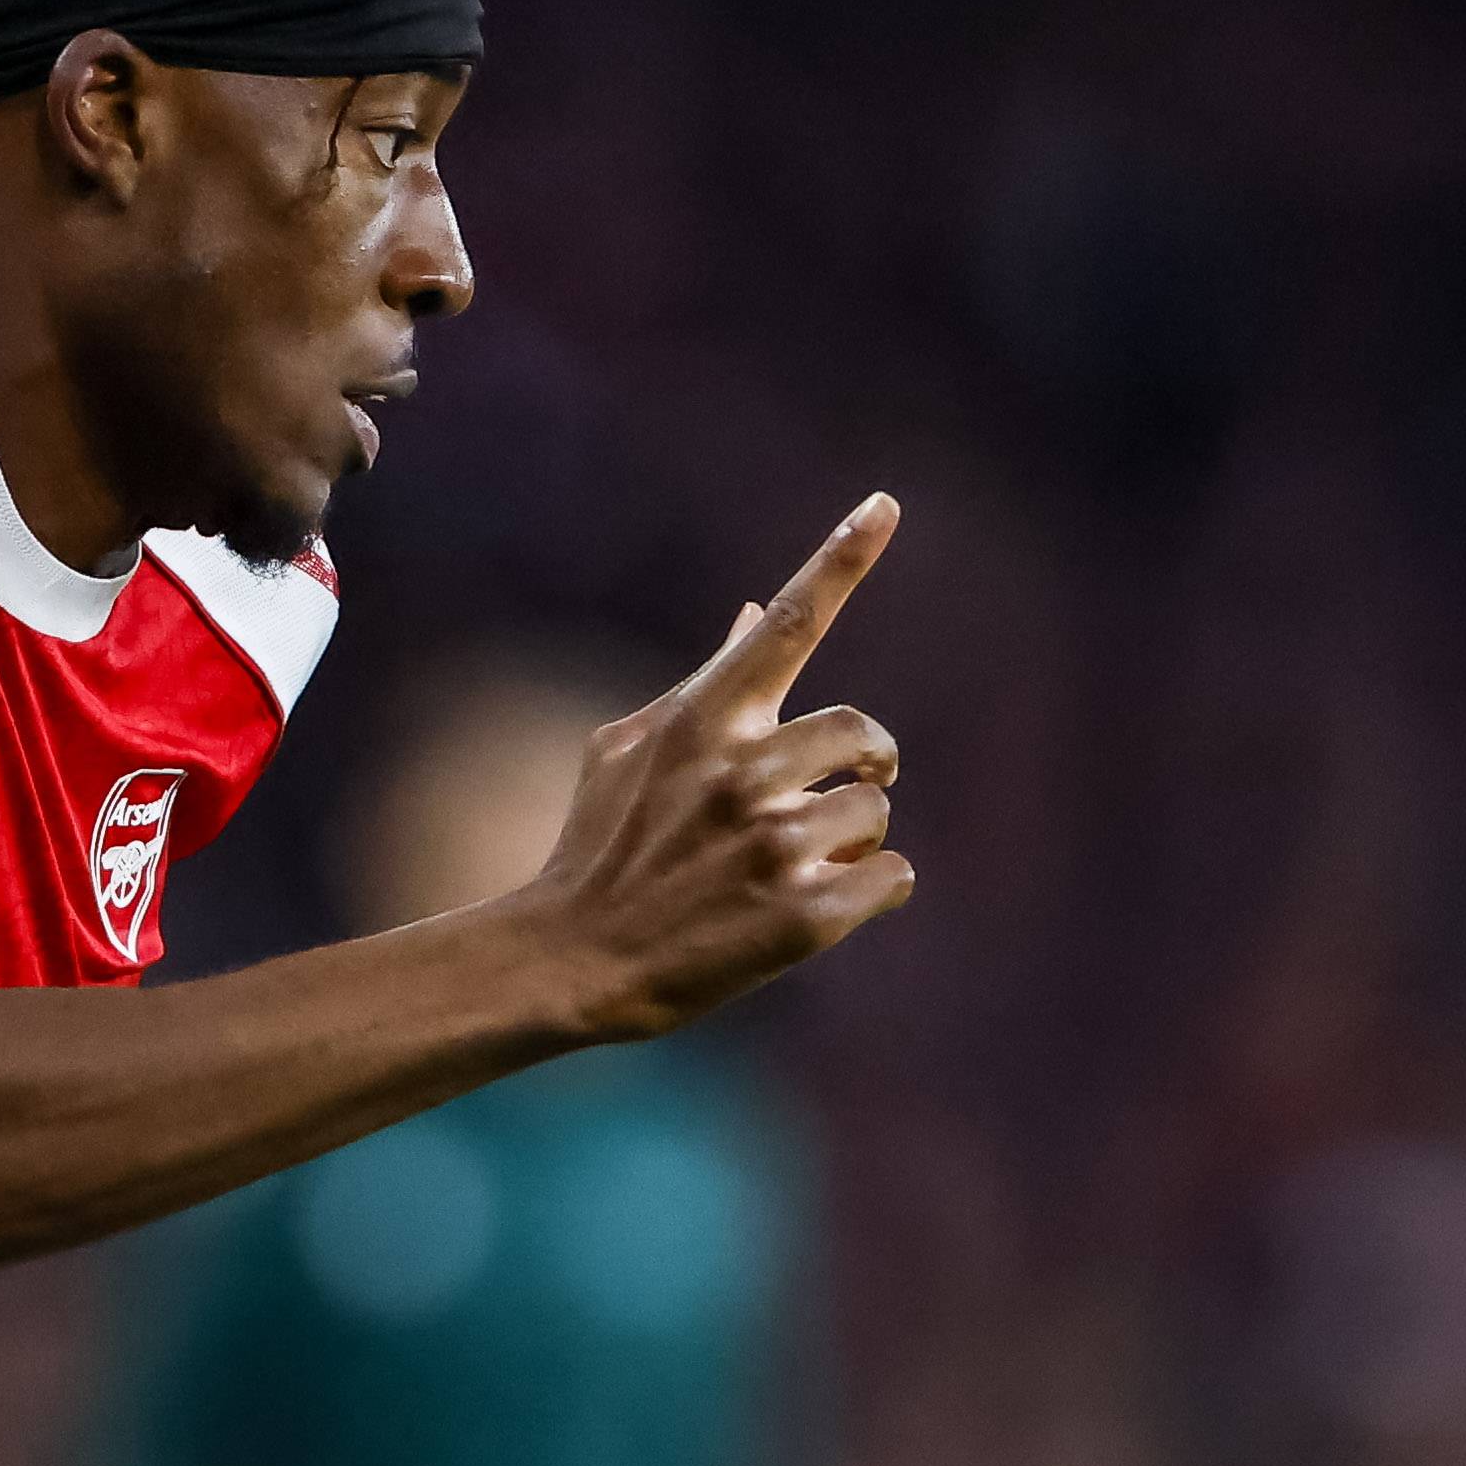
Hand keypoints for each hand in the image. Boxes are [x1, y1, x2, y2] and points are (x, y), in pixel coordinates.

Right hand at [519, 497, 910, 1037]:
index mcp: (703, 719)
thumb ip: (706, 681)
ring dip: (852, 840)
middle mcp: (743, 772)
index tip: (884, 504)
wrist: (572, 961)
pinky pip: (894, 878)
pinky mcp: (804, 918)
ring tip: (792, 868)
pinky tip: (817, 909)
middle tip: (849, 787)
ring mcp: (774, 845)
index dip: (843, 558)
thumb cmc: (599, 849)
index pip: (790, 620)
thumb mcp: (629, 749)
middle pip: (861, 734)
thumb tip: (757, 609)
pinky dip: (872, 892)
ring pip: (875, 813)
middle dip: (867, 762)